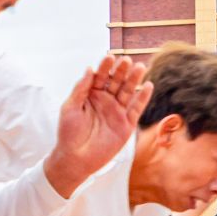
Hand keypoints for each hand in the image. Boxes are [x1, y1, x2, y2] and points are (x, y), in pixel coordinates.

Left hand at [45, 56, 150, 194]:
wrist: (75, 159)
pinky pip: (136, 109)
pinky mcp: (126, 125)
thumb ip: (80, 88)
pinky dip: (143, 98)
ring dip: (134, 79)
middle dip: (121, 70)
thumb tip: (89, 68)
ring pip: (127, 92)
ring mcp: (117, 112)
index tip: (109, 57)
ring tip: (140, 67)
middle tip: (127, 60)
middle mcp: (106, 101)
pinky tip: (147, 85)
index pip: (100, 77)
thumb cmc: (68, 133)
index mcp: (91, 95)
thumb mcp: (70, 107)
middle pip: (116, 81)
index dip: (105, 67)